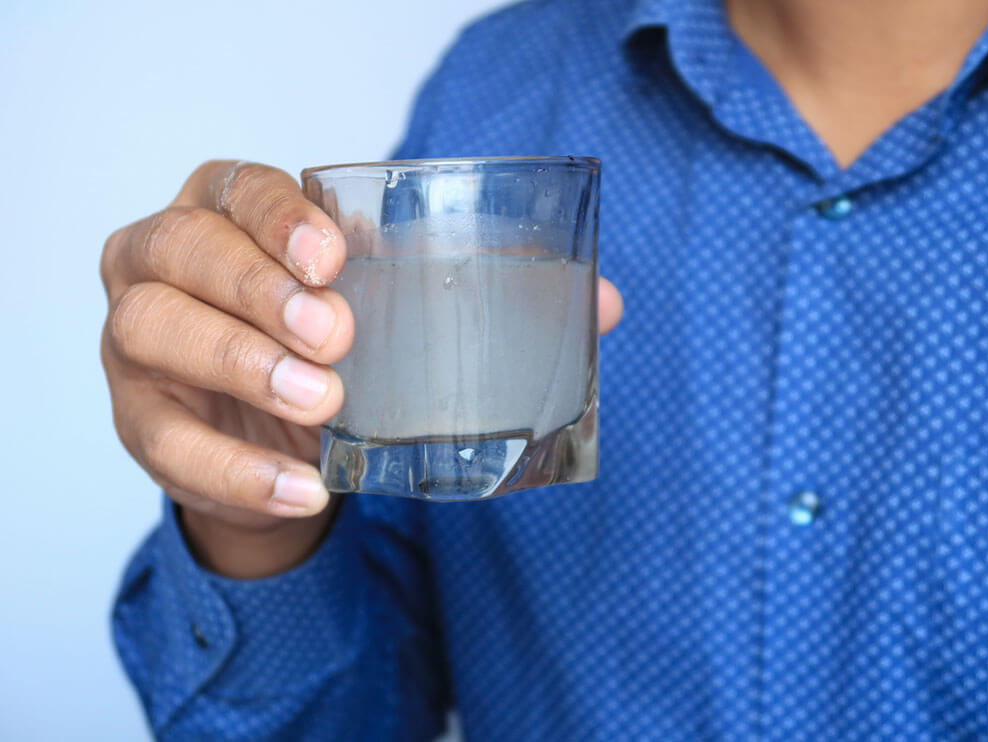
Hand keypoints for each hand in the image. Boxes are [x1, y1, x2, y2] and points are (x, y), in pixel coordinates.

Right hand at [101, 160, 623, 577]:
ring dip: (238, 367)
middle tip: (337, 338)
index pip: (234, 186)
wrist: (285, 438)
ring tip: (321, 403)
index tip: (334, 255)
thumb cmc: (338, 345)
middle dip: (257, 291)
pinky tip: (302, 487)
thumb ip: (489, 292)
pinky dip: (236, 469)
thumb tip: (604, 305)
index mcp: (229, 211)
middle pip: (179, 251)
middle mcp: (165, 262)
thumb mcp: (399, 304)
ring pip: (149, 331)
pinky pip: (165, 444)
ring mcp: (137, 340)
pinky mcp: (142, 421)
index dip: (276, 215)